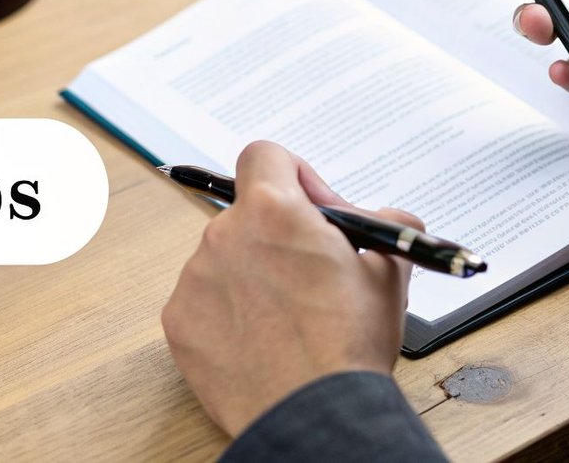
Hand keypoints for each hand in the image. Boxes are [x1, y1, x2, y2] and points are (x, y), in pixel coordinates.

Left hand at [161, 141, 420, 435]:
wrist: (313, 414)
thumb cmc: (349, 344)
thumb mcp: (389, 269)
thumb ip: (384, 224)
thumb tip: (386, 218)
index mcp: (273, 210)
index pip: (265, 155)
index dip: (295, 176)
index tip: (314, 208)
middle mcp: (224, 235)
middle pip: (247, 214)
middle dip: (279, 236)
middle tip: (311, 271)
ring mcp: (195, 280)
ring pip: (225, 259)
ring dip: (254, 275)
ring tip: (289, 317)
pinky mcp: (178, 323)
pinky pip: (203, 301)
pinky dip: (229, 314)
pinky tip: (262, 339)